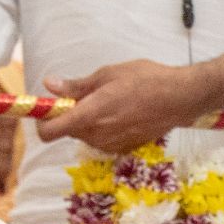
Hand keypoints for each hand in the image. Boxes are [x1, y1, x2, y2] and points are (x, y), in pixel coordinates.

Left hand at [38, 61, 209, 152]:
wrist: (181, 99)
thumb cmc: (145, 80)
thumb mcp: (107, 75)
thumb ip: (76, 86)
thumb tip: (49, 86)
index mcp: (90, 115)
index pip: (50, 132)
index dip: (43, 122)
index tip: (48, 108)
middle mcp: (98, 135)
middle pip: (67, 131)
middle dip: (69, 115)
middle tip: (87, 95)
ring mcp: (111, 144)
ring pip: (85, 135)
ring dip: (88, 121)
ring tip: (110, 101)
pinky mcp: (123, 148)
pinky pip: (102, 139)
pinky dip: (104, 127)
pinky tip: (122, 112)